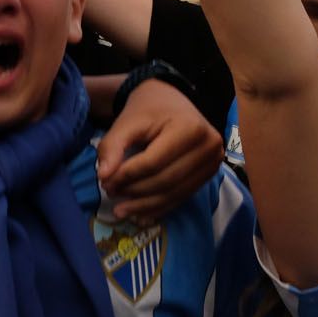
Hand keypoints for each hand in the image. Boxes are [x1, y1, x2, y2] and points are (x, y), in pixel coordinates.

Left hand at [96, 78, 225, 222]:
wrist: (171, 101)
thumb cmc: (148, 111)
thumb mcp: (127, 122)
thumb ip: (112, 146)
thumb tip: (104, 177)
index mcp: (189, 128)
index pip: (153, 162)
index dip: (127, 176)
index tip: (105, 182)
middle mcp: (209, 146)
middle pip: (166, 180)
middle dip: (135, 192)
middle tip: (111, 194)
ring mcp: (213, 162)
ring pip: (174, 193)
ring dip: (145, 205)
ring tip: (121, 210)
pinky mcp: (210, 174)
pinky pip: (182, 196)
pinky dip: (159, 207)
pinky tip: (140, 215)